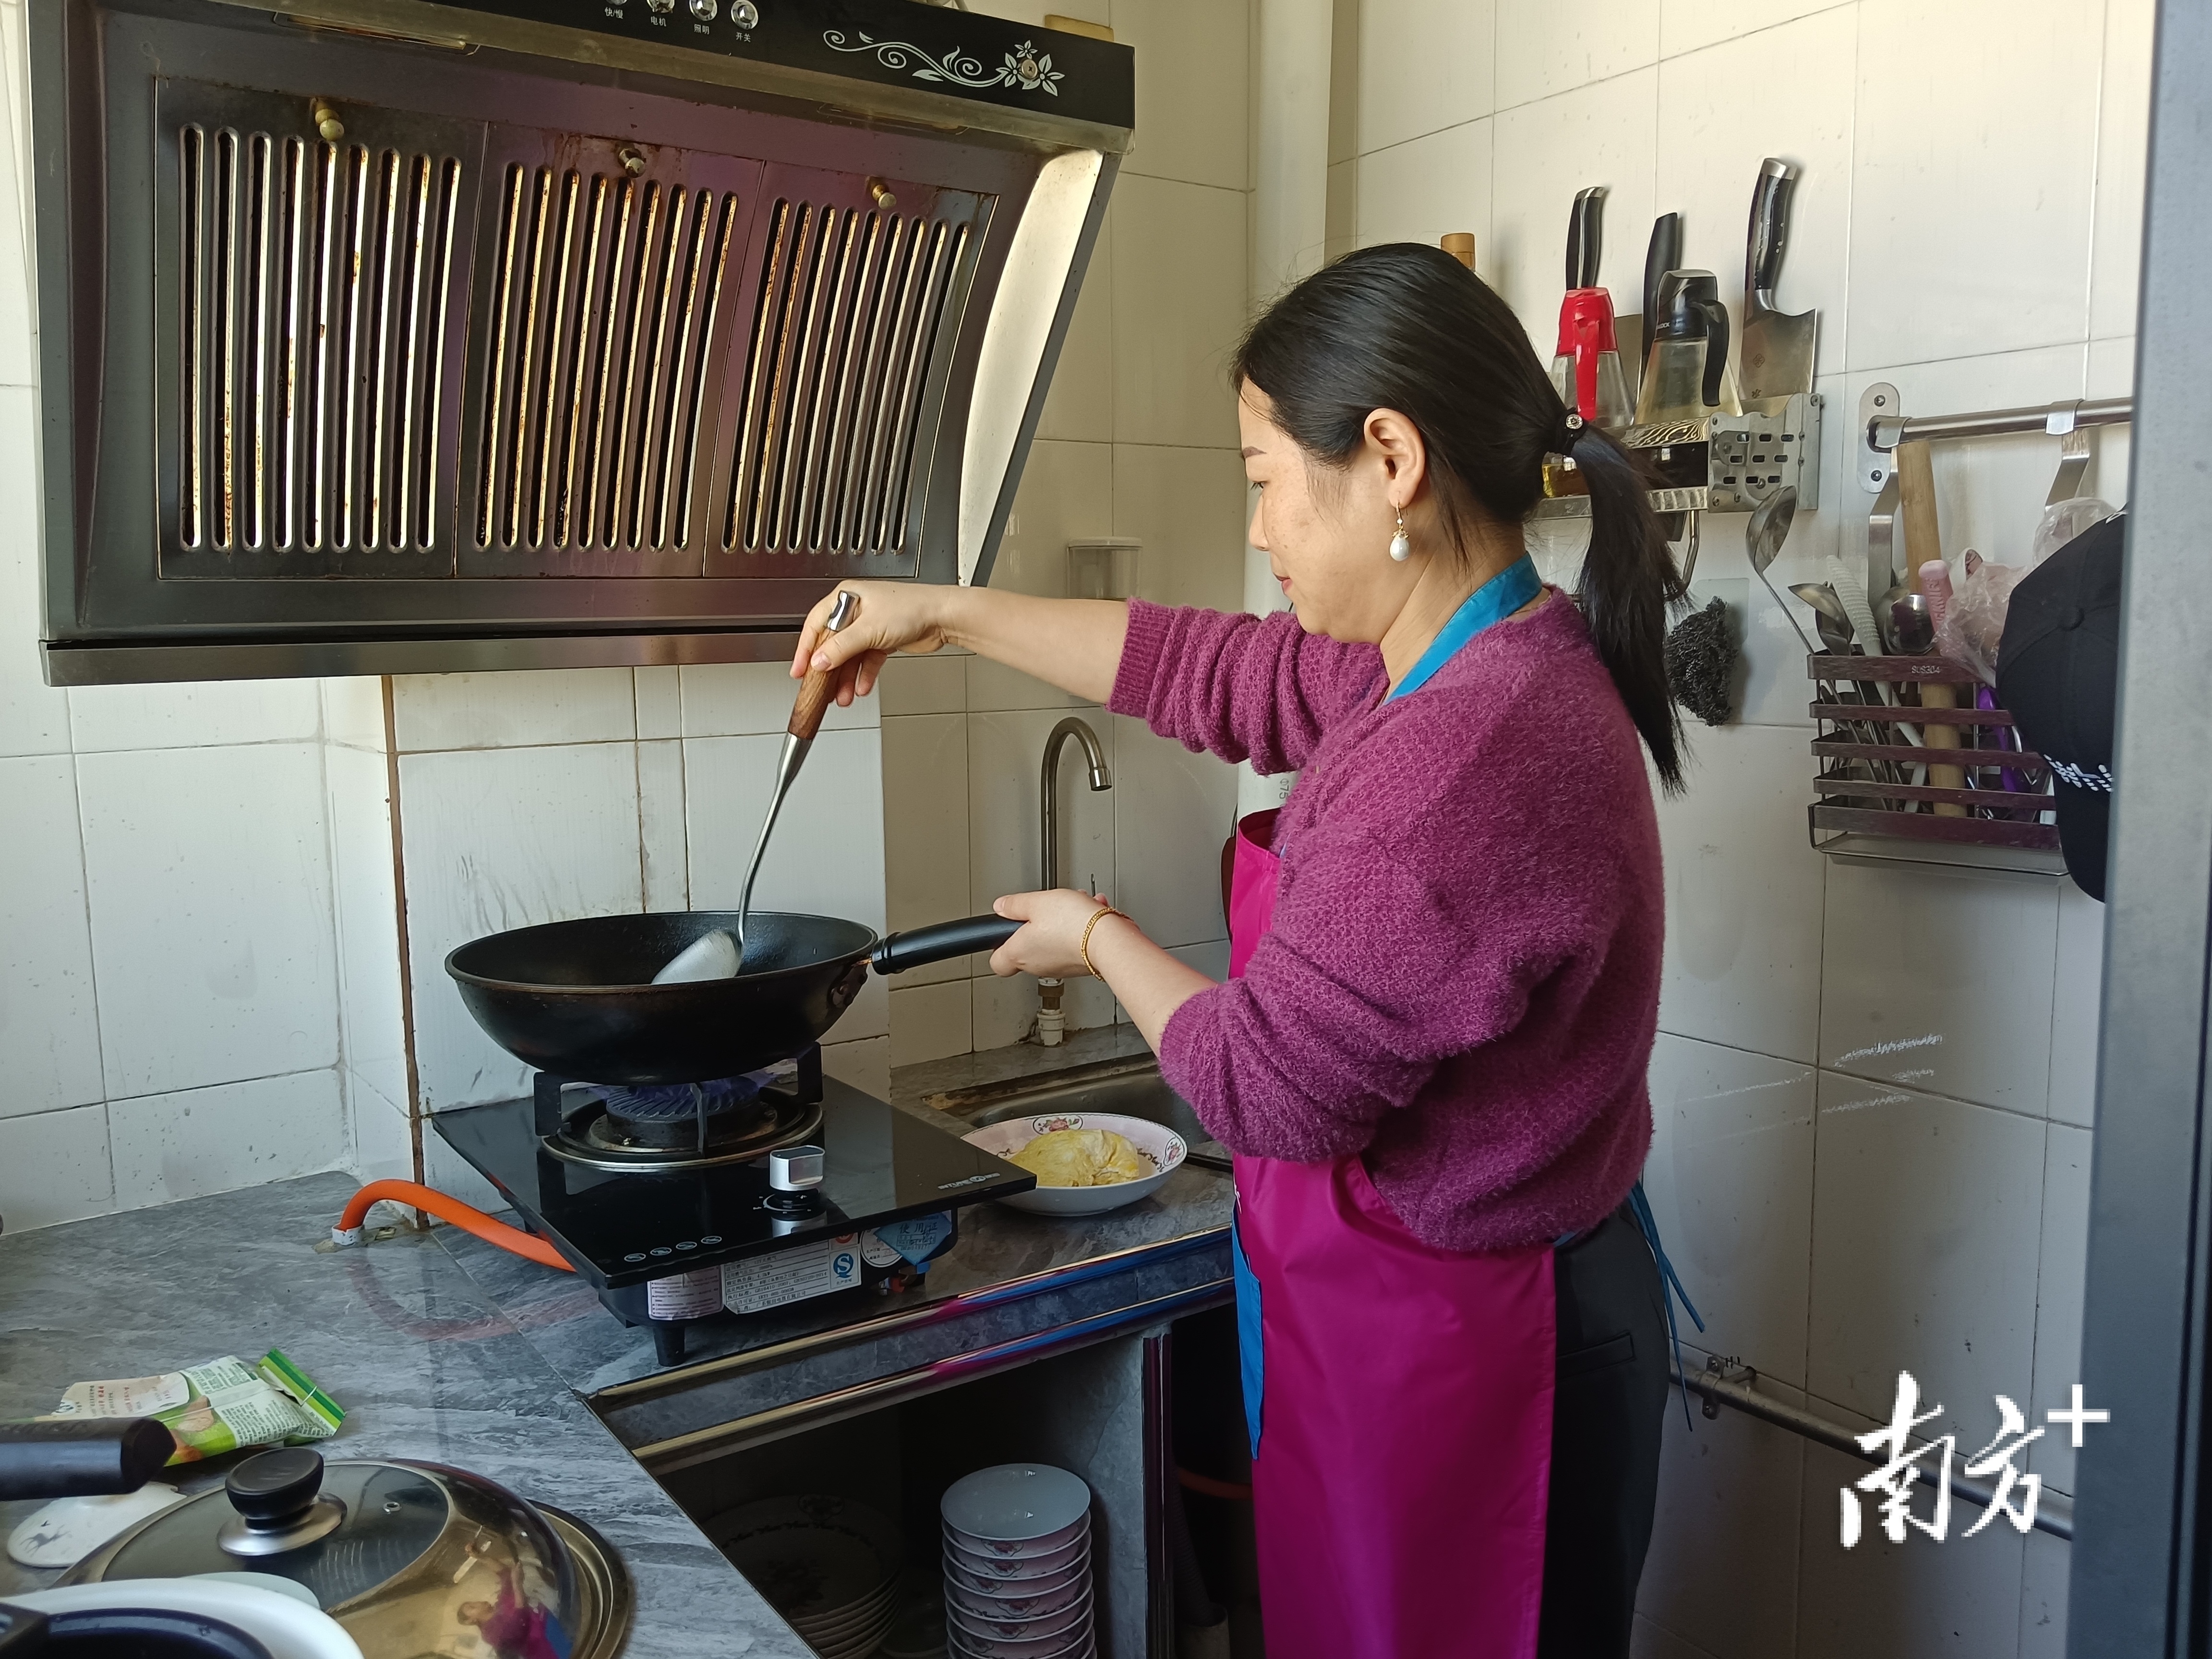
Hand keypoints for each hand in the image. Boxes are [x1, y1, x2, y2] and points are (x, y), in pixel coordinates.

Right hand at [791, 581, 955, 708]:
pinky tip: (862, 687)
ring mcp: (870, 626)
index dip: (806, 649)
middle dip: (829, 670)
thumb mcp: (869, 629)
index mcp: (846, 598)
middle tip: (821, 689)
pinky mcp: (883, 639)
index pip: (816, 625)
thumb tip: (819, 661)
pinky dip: (864, 675)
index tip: (800, 670)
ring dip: (847, 678)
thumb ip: (841, 647)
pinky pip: (867, 661)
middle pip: (833, 644)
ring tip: (843, 696)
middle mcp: (856, 611)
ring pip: (851, 656)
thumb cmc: (913, 608)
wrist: (943, 617)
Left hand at [988, 889, 1127, 979]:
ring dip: (1062, 924)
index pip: (997, 962)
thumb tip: (1001, 907)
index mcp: (1019, 953)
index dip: (1000, 944)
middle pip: (1028, 947)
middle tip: (1046, 911)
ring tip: (1074, 907)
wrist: (1109, 941)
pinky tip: (1090, 913)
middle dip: (1038, 925)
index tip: (1007, 929)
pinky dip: (1080, 929)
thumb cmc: (1074, 924)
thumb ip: (1015, 904)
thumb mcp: (1037, 901)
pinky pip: (1074, 944)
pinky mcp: (1079, 966)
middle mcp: (1037, 966)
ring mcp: (1059, 968)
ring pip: (1054, 942)